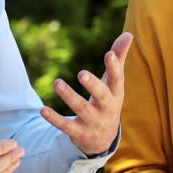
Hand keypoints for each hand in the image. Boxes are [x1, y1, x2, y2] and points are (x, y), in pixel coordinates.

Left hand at [40, 32, 132, 155]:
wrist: (104, 139)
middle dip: (92, 85)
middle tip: (82, 73)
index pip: (117, 80)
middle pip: (102, 96)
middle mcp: (107, 108)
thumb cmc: (108, 101)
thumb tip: (129, 33)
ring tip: (57, 82)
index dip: (114, 68)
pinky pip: (66, 125)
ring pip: (81, 109)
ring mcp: (93, 122)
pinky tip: (43, 110)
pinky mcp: (79, 133)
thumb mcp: (114, 83)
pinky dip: (54, 119)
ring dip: (69, 96)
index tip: (109, 54)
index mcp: (116, 94)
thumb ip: (119, 58)